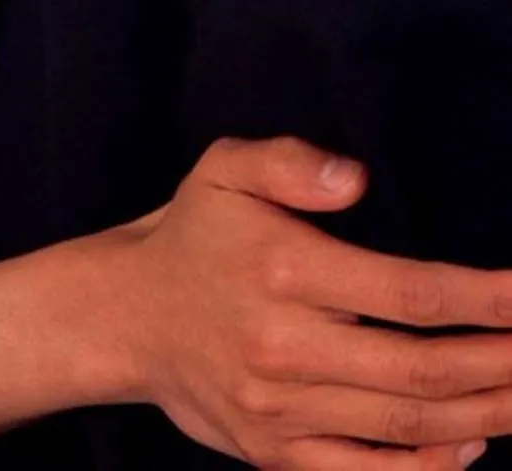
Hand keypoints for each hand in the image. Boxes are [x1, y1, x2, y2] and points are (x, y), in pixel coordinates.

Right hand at [122, 135, 511, 469]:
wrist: (126, 317)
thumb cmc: (194, 234)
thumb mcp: (225, 168)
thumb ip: (289, 161)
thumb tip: (356, 180)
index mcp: (283, 269)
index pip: (409, 294)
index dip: (484, 300)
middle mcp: (285, 345)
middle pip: (421, 370)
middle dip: (501, 364)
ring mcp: (281, 410)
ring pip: (405, 427)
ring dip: (483, 415)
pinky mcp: (276, 455)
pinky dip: (427, 470)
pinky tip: (473, 445)